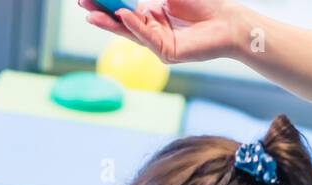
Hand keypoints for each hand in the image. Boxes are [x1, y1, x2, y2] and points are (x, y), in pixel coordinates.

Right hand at [77, 0, 241, 63]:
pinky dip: (135, 26)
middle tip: (82, 4)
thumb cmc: (204, 2)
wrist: (229, 20)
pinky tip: (124, 16)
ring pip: (130, 32)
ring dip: (110, 23)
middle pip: (121, 21)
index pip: (122, 7)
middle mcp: (151, 30)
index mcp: (151, 14)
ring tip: (91, 15)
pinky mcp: (167, 53)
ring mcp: (158, 43)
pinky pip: (147, 38)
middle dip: (101, 13)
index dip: (105, 1)